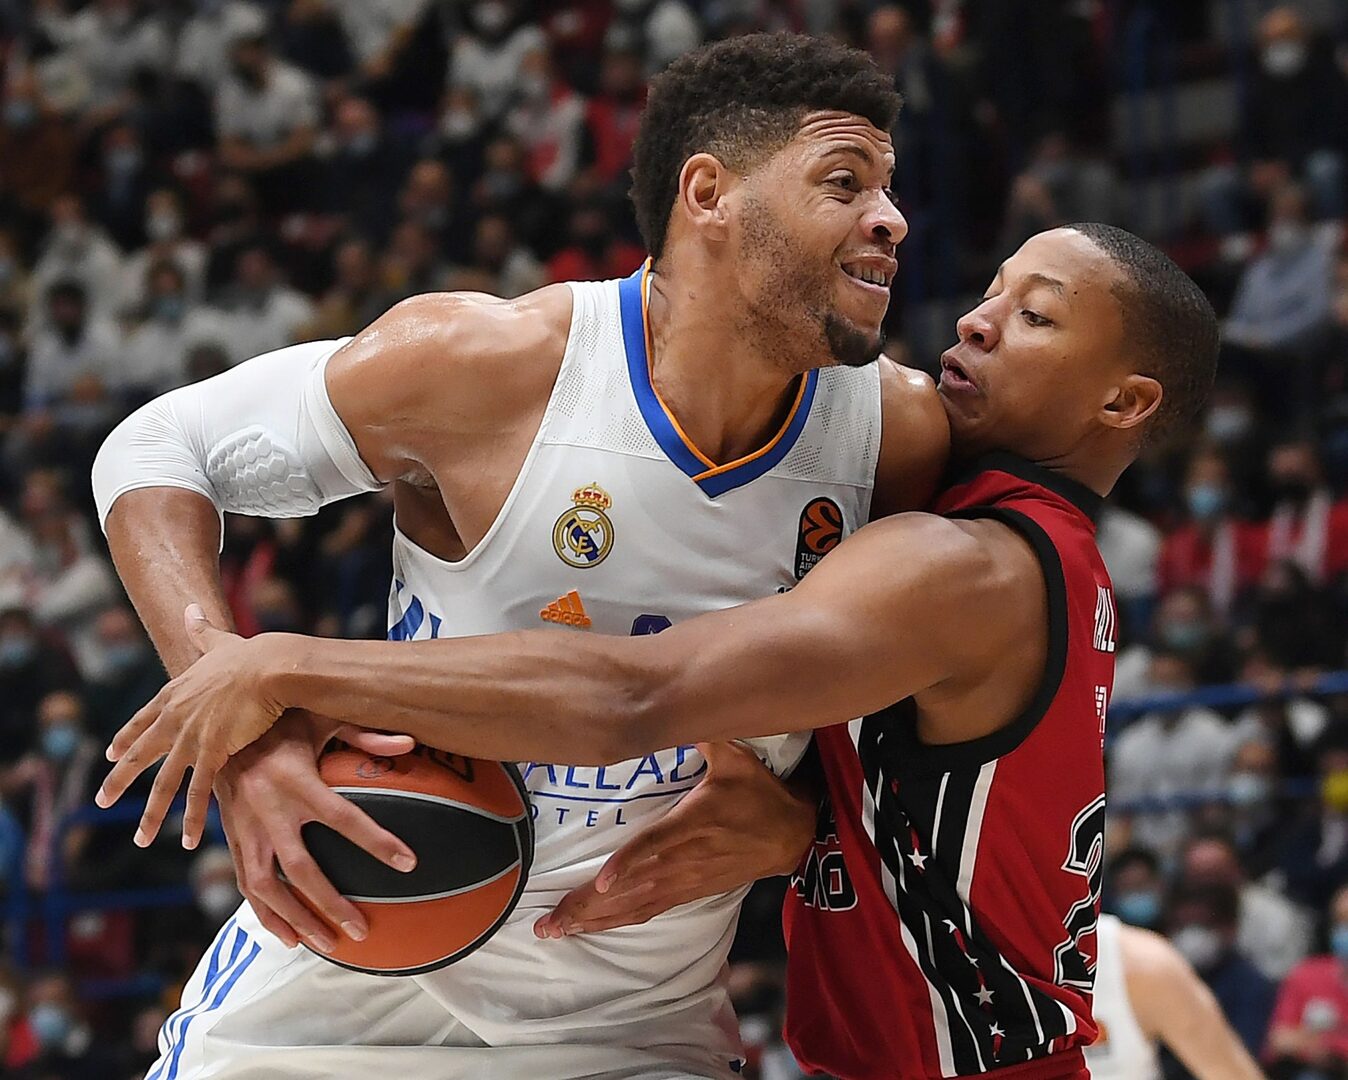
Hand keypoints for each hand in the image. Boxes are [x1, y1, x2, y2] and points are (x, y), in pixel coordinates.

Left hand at [97, 604, 291, 847]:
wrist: (270, 667)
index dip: (126, 738)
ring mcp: (190, 738)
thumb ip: (201, 629)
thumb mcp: (218, 641)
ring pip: (163, 784)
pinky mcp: (213, 753)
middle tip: (102, 800)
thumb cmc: (250, 654)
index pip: (142, 721)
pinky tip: (188, 841)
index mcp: (176, 693)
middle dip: (119, 781)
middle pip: (139, 756)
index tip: (111, 754)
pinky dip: (194, 818)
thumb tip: (190, 606)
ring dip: (151, 815)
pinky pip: (199, 793)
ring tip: (140, 839)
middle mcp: (175, 718)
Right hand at [215, 710, 417, 950]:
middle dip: (332, 904)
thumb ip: (365, 734)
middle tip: (362, 930)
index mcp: (296, 778)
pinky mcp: (232, 838)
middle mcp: (268, 809)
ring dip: (297, 920)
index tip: (408, 862)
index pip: (344, 817)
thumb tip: (411, 745)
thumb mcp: (321, 716)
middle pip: (301, 869)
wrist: (212, 722)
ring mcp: (245, 828)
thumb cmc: (278, 717)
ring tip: (330, 944)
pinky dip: (266, 915)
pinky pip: (246, 884)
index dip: (377, 842)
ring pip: (267, 888)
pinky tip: (290, 936)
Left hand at [533, 742, 815, 937]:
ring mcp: (685, 880)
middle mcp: (686, 858)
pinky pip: (647, 910)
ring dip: (594, 921)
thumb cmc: (759, 794)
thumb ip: (705, 735)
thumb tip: (675, 704)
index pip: (656, 845)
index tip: (602, 882)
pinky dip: (616, 921)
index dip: (629, 863)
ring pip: (635, 905)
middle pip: (632, 887)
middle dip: (589, 905)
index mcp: (695, 823)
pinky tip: (588, 929)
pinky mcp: (688, 891)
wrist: (791, 835)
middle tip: (549, 921)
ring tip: (555, 930)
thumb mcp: (738, 758)